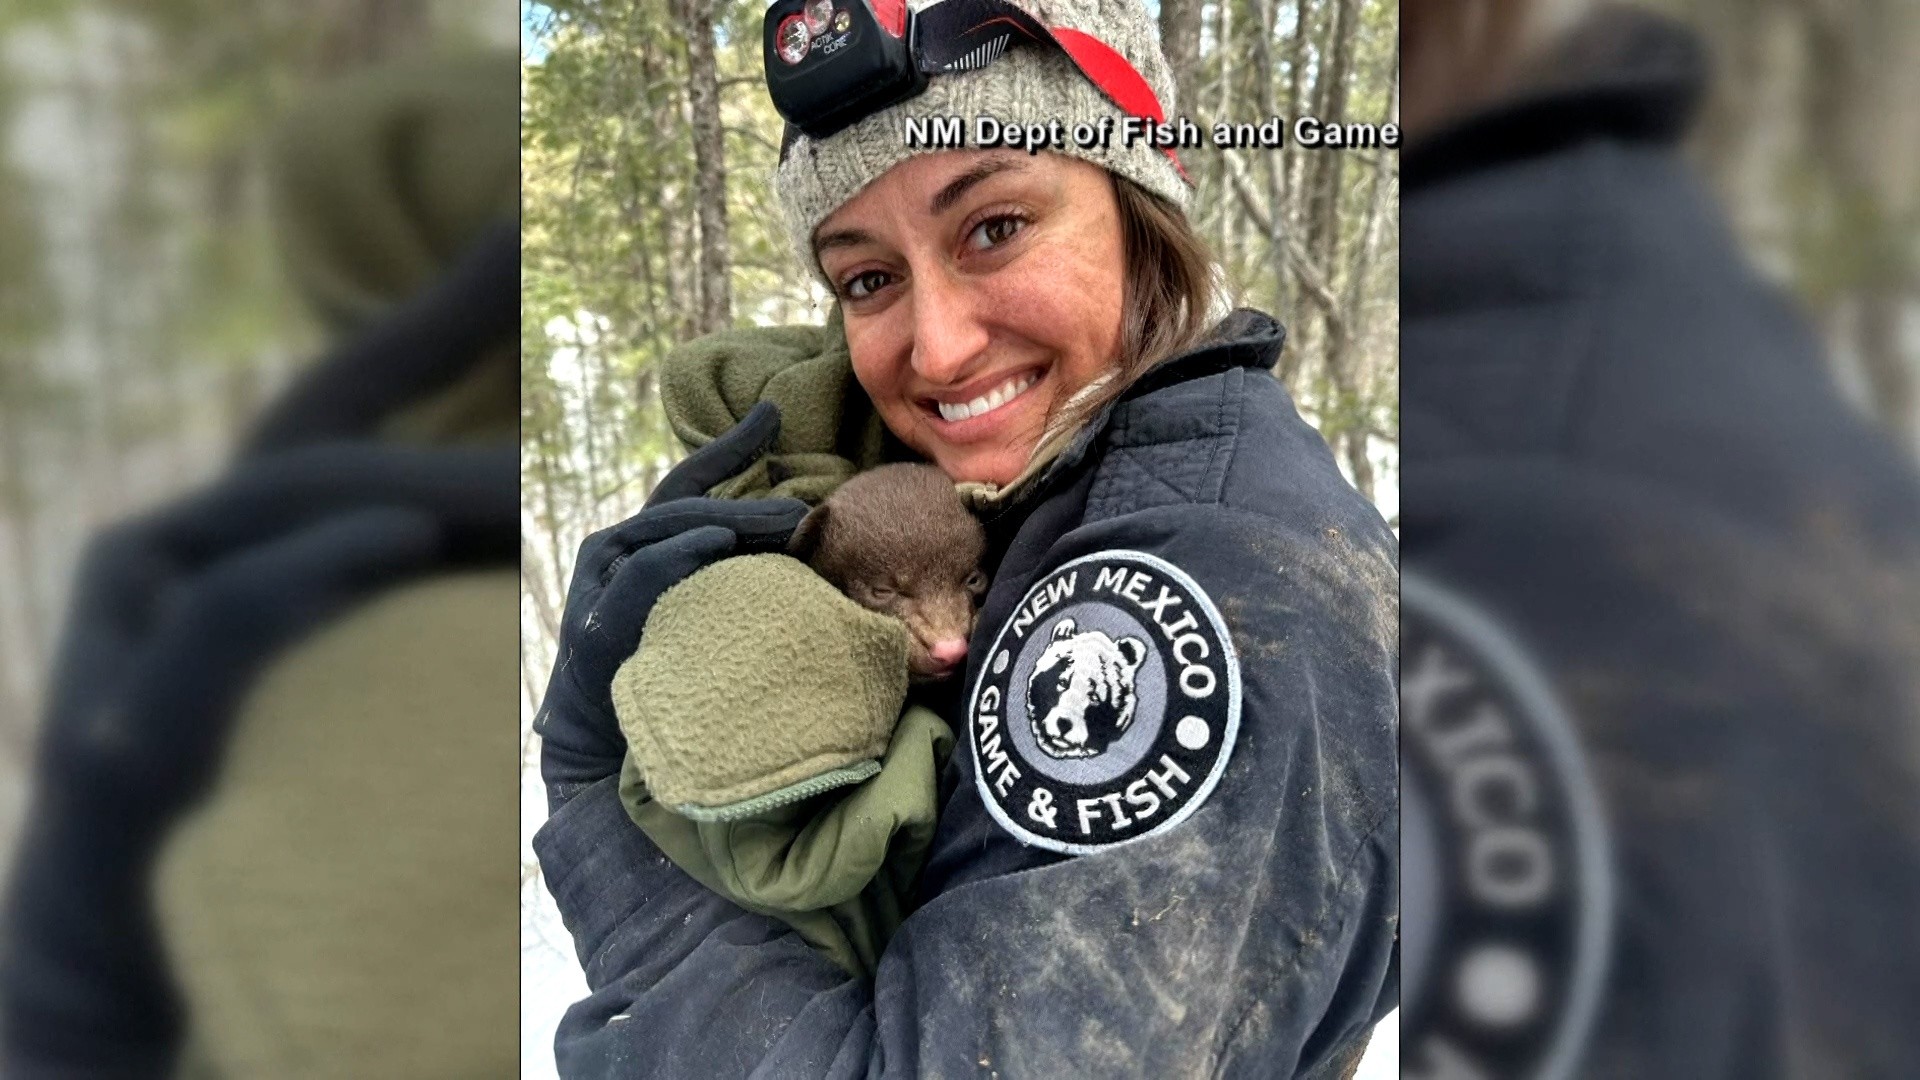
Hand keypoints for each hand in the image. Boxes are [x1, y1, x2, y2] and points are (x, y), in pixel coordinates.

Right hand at [536, 401, 808, 806]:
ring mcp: (599, 576)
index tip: (775, 412)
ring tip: (781, 519)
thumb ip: (739, 572)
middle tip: (805, 503)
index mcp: (644, 539)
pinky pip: (641, 570)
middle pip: (686, 499)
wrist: (608, 745)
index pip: (691, 480)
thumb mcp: (709, 610)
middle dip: (746, 492)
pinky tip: (719, 542)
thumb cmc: (670, 673)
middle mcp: (616, 546)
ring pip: (667, 526)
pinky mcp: (595, 614)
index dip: (732, 446)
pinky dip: (681, 552)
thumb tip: (808, 539)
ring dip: (728, 518)